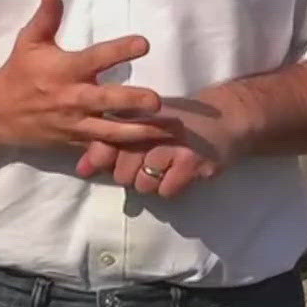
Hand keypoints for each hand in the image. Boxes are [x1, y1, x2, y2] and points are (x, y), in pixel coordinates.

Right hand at [0, 0, 171, 150]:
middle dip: (133, 101)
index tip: (144, 44)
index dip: (120, 50)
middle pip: (108, 100)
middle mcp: (73, 97)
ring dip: (139, 132)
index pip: (96, 58)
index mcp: (65, 70)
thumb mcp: (30, 40)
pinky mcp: (76, 140)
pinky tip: (149, 151)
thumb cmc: (19, 72)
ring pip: (111, 131)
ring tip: (166, 130)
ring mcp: (76, 123)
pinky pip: (102, 147)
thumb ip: (47, 15)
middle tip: (157, 100)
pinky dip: (124, 150)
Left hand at [73, 93, 246, 199]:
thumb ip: (109, 146)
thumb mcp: (142, 125)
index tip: (101, 166)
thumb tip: (81, 170)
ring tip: (166, 165)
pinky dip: (173, 186)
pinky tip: (182, 170)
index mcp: (136, 115)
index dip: (101, 160)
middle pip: (122, 173)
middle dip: (132, 174)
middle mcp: (151, 129)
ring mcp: (172, 145)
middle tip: (148, 161)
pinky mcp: (191, 161)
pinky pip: (167, 191)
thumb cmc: (176, 123)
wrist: (225, 117)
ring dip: (153, 182)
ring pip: (144, 185)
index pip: (105, 144)